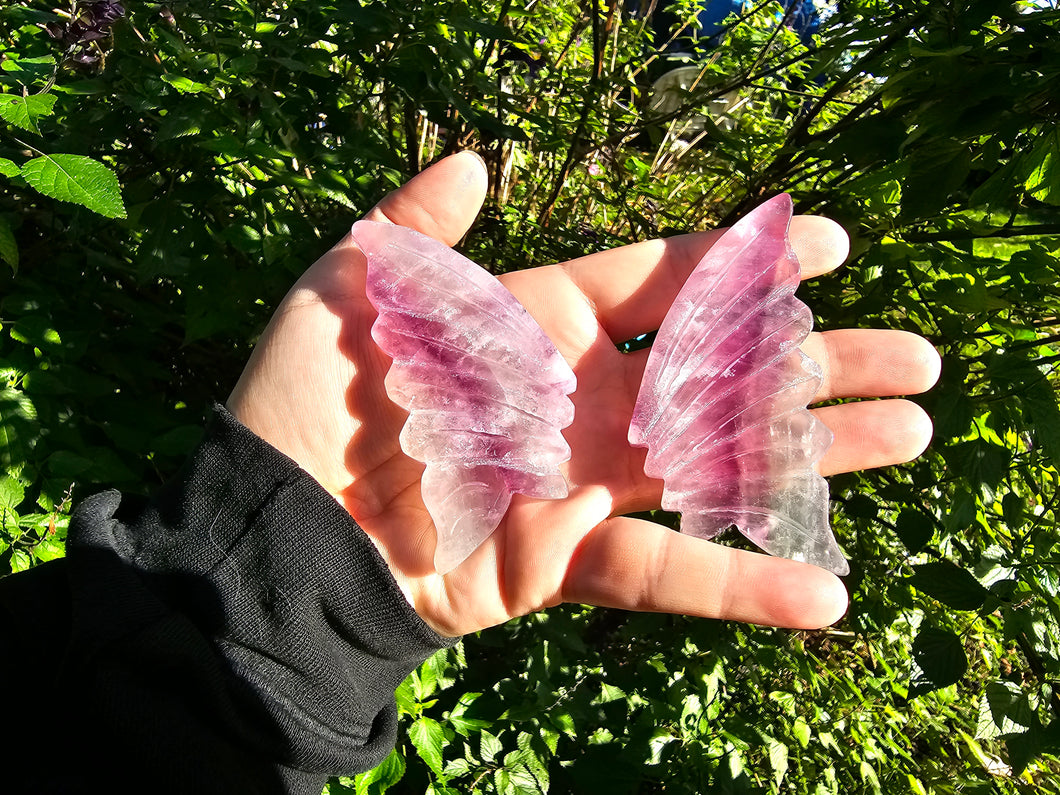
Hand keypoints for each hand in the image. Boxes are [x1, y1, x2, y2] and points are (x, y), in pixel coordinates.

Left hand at [228, 152, 939, 636]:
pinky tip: (825, 593)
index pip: (656, 281)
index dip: (739, 262)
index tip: (827, 242)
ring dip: (812, 453)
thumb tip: (470, 160)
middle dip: (815, 361)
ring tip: (911, 435)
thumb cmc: (301, 403)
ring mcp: (576, 482)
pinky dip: (737, 585)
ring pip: (713, 463)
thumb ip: (412, 227)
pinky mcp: (564, 561)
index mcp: (533, 323)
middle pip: (713, 372)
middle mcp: (572, 399)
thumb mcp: (345, 292)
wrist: (275, 531)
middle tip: (912, 356)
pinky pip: (661, 572)